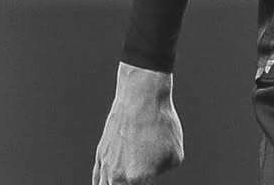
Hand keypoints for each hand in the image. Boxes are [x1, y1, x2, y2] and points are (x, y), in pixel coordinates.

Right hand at [93, 62, 183, 184]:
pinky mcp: (100, 154)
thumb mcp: (176, 153)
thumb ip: (163, 171)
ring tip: (124, 181)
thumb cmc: (161, 122)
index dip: (148, 184)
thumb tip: (155, 172)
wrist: (142, 97)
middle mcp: (119, 177)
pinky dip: (102, 183)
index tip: (150, 181)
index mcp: (139, 179)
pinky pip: (97, 179)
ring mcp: (107, 166)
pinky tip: (107, 183)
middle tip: (138, 180)